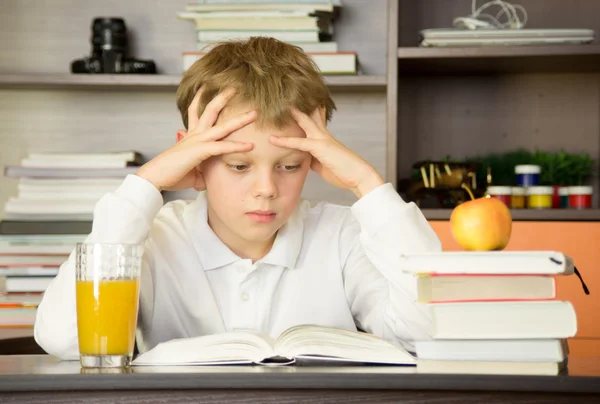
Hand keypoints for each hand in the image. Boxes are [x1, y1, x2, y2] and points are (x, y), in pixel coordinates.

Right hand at [136, 88, 255, 191]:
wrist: (154, 178)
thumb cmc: (171, 174)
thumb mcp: (191, 172)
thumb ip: (201, 171)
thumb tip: (207, 178)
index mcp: (190, 136)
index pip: (197, 113)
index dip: (202, 100)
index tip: (207, 89)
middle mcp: (194, 134)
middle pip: (210, 110)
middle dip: (223, 98)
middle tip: (234, 88)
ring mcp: (197, 141)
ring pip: (222, 125)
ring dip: (239, 119)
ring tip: (254, 112)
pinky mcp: (199, 151)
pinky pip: (222, 147)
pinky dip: (237, 146)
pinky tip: (250, 145)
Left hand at [269, 108, 383, 197]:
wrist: (359, 176)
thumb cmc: (343, 172)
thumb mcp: (325, 165)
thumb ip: (314, 159)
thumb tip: (306, 160)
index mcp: (326, 138)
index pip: (316, 120)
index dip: (308, 111)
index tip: (301, 103)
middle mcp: (324, 135)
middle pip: (310, 114)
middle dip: (299, 105)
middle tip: (288, 95)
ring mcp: (322, 139)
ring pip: (304, 121)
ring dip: (291, 113)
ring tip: (277, 104)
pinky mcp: (319, 147)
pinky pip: (298, 142)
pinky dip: (285, 141)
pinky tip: (273, 139)